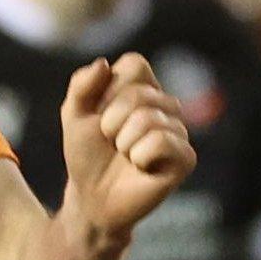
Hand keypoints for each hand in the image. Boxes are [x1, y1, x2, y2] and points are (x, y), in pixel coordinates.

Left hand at [60, 53, 195, 243]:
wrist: (91, 196)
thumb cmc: (86, 153)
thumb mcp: (73, 113)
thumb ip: (82, 84)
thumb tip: (104, 63)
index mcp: (143, 88)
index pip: (136, 64)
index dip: (108, 90)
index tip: (99, 112)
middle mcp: (166, 106)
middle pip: (139, 93)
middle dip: (110, 120)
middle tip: (110, 140)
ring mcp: (179, 131)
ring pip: (148, 118)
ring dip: (122, 141)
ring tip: (124, 154)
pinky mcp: (186, 158)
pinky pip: (162, 141)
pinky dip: (139, 155)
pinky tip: (140, 166)